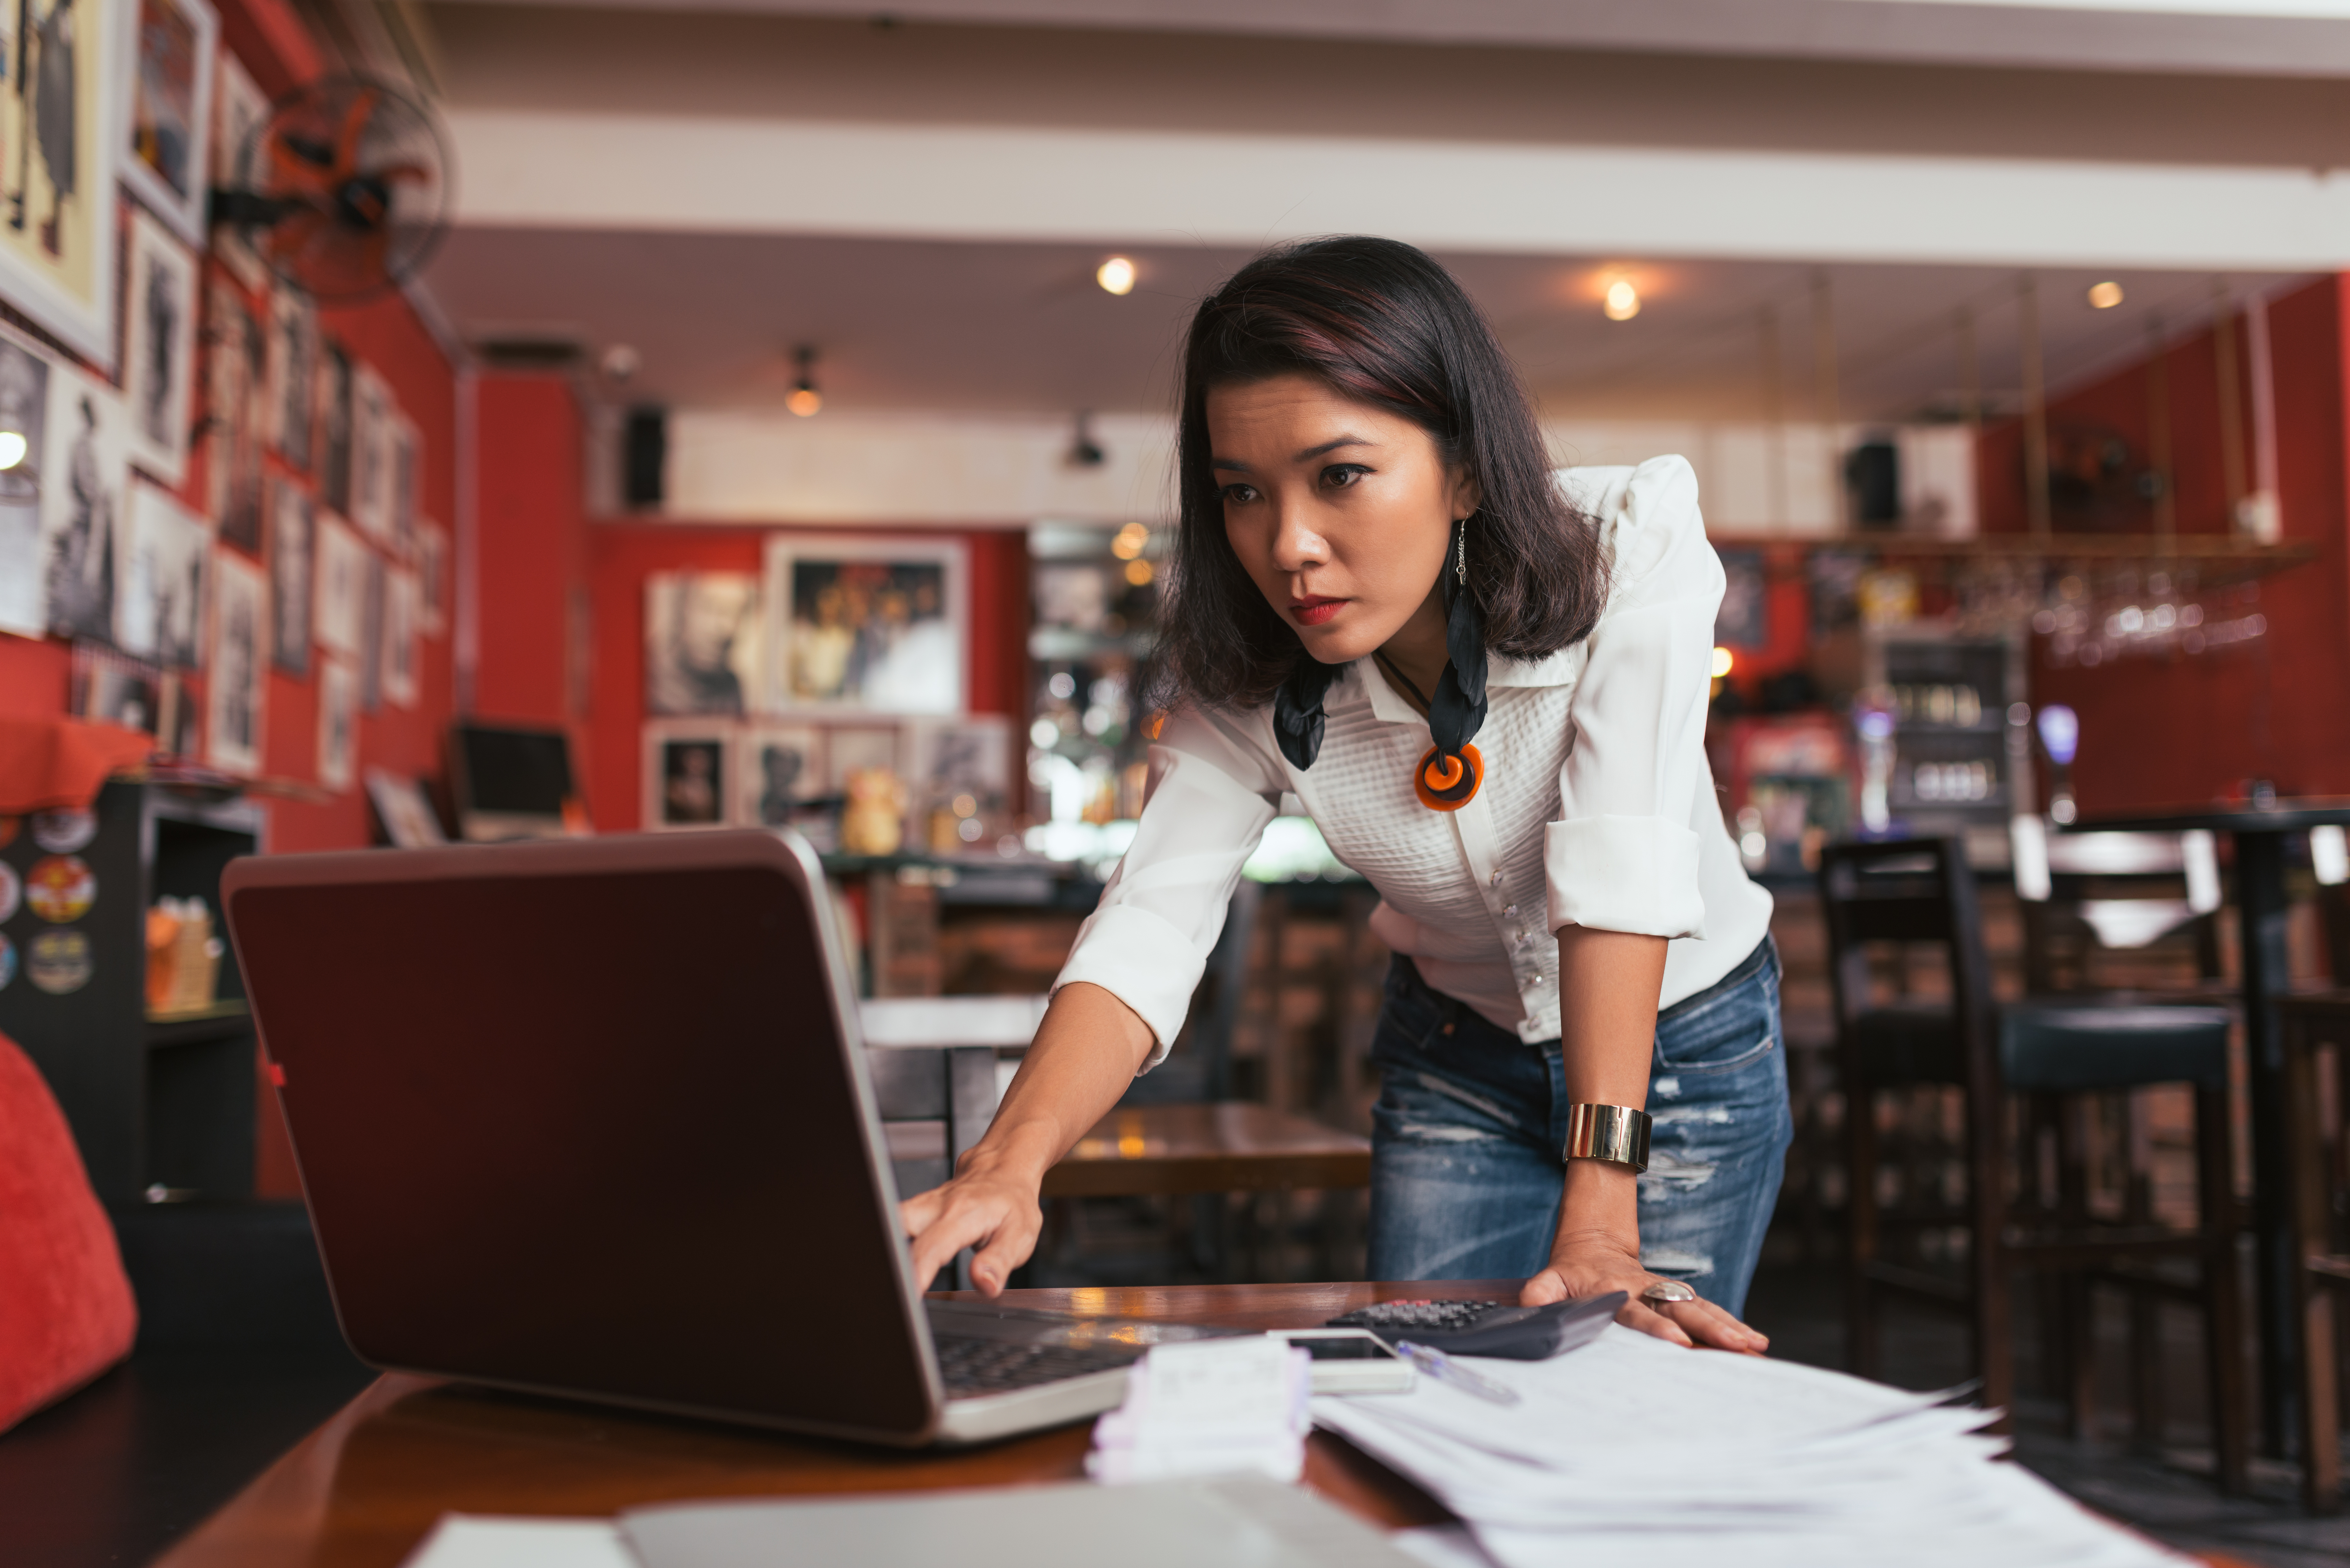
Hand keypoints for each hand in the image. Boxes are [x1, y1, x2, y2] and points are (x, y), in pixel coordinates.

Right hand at [898, 1156, 1042, 1296]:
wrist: (1004, 1168)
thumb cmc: (1013, 1202)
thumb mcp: (1020, 1234)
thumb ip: (999, 1261)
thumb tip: (984, 1283)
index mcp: (961, 1215)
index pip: (931, 1249)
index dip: (916, 1275)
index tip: (908, 1298)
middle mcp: (935, 1208)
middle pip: (896, 1229)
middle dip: (887, 1260)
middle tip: (888, 1294)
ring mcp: (923, 1206)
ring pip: (889, 1223)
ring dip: (884, 1250)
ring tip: (884, 1284)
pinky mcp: (916, 1209)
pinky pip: (893, 1223)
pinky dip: (888, 1243)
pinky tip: (887, 1266)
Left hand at [1520, 1230, 1768, 1353]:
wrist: (1594, 1244)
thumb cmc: (1572, 1272)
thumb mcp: (1551, 1278)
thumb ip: (1541, 1292)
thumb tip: (1530, 1306)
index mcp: (1616, 1291)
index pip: (1637, 1312)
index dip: (1656, 1326)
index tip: (1677, 1340)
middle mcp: (1647, 1292)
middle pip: (1681, 1309)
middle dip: (1710, 1328)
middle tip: (1737, 1346)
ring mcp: (1666, 1293)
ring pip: (1701, 1309)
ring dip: (1728, 1328)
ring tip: (1755, 1347)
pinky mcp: (1678, 1298)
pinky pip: (1708, 1312)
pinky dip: (1732, 1325)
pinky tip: (1755, 1343)